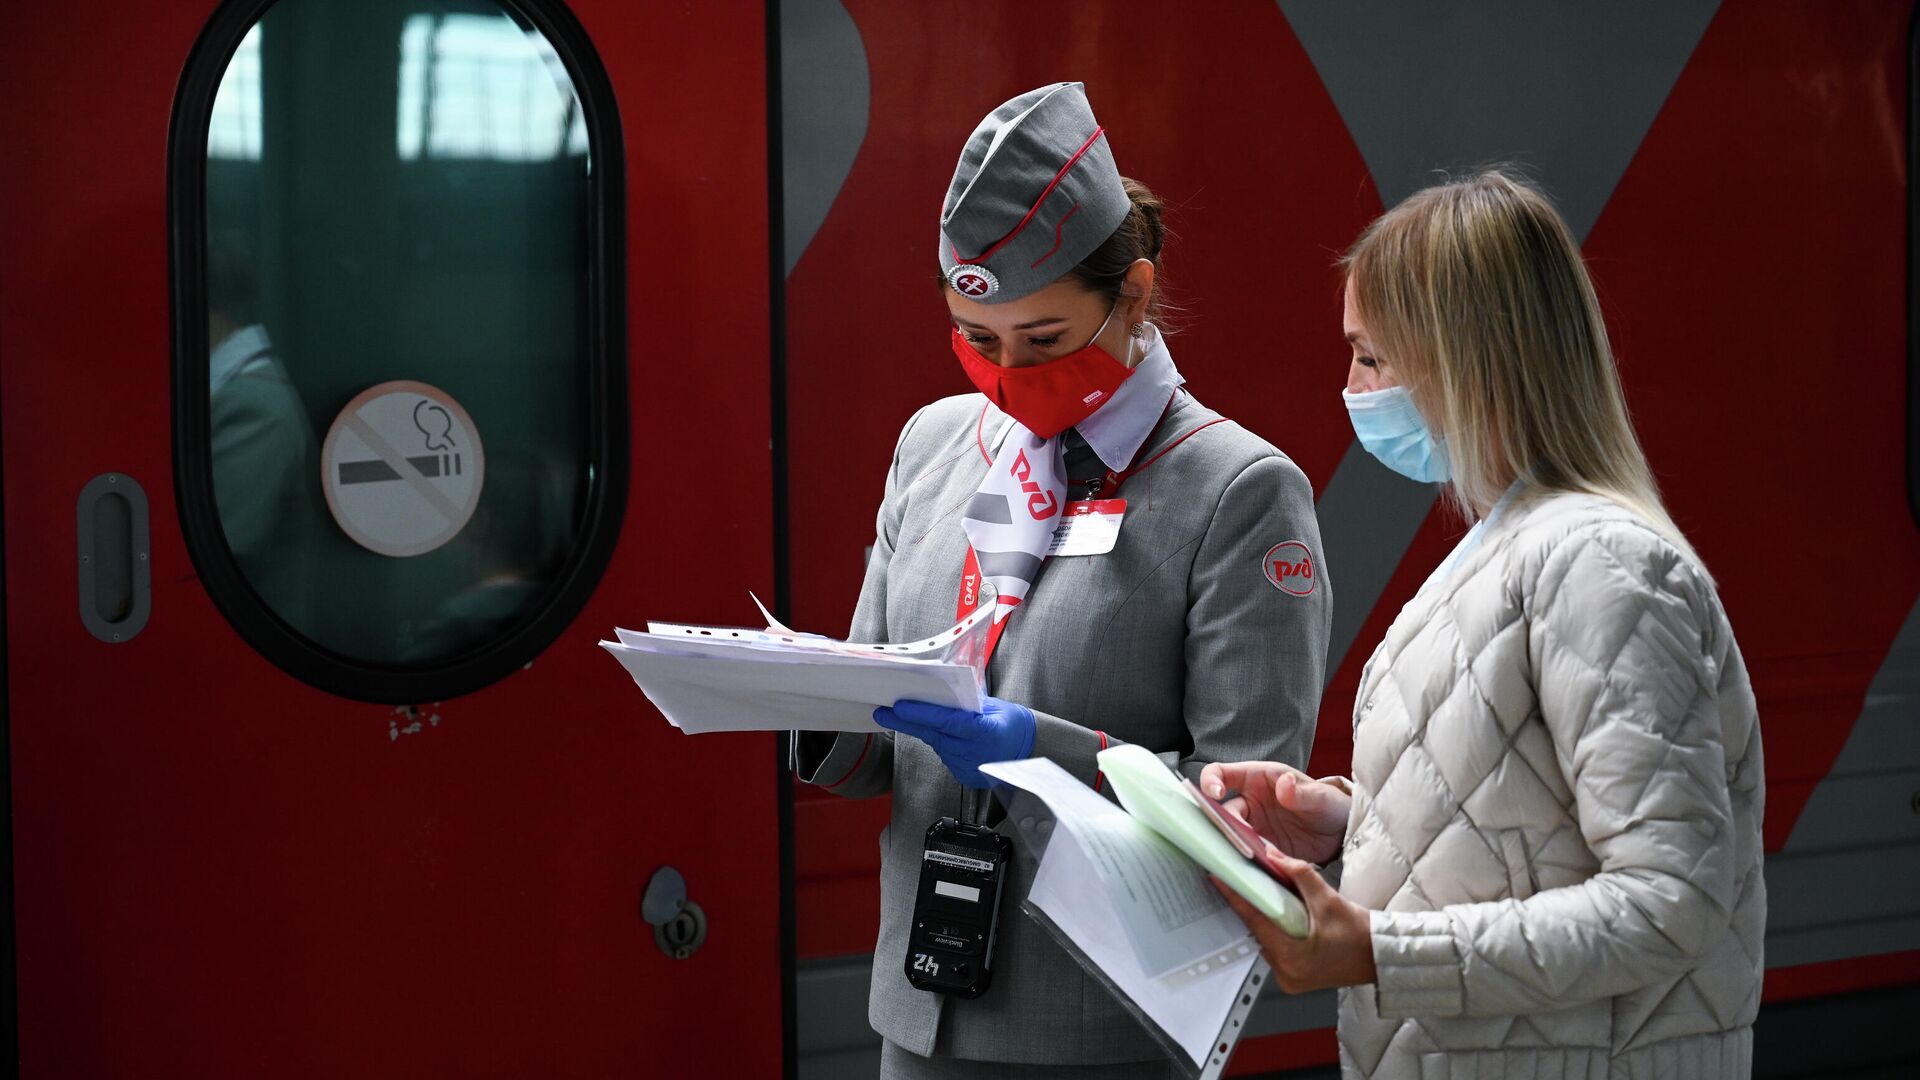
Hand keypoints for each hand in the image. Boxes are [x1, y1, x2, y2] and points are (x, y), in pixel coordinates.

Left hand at [874, 696, 1035, 788]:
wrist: (1028, 749)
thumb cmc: (1012, 723)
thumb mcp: (993, 706)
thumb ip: (966, 703)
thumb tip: (937, 693)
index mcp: (984, 731)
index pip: (945, 721)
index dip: (920, 714)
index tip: (898, 707)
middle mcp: (975, 753)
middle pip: (933, 735)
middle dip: (905, 722)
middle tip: (882, 713)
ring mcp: (969, 767)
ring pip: (937, 745)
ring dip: (924, 731)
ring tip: (908, 717)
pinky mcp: (965, 776)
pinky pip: (945, 755)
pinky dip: (940, 743)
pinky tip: (939, 734)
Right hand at [1200, 760, 1349, 865]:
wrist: (1342, 835)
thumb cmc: (1330, 805)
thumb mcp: (1321, 797)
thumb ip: (1302, 793)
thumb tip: (1284, 784)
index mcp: (1258, 778)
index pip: (1221, 773)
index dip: (1211, 781)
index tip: (1215, 794)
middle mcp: (1249, 802)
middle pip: (1219, 810)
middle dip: (1221, 823)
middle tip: (1236, 836)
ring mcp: (1252, 827)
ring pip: (1229, 833)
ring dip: (1232, 843)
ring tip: (1245, 854)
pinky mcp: (1259, 849)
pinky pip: (1243, 853)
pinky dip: (1243, 860)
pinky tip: (1253, 868)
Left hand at [1212, 849, 1375, 992]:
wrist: (1381, 957)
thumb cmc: (1360, 935)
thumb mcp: (1328, 898)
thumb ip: (1298, 874)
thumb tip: (1274, 856)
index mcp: (1291, 956)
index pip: (1254, 919)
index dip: (1235, 896)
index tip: (1220, 878)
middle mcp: (1286, 972)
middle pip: (1257, 930)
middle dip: (1252, 904)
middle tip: (1244, 880)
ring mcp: (1289, 978)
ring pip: (1265, 939)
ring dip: (1265, 918)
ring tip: (1266, 896)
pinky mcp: (1294, 978)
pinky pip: (1276, 949)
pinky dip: (1276, 931)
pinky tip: (1280, 916)